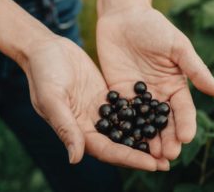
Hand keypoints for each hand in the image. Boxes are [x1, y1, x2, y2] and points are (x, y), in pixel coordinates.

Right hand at [22, 36, 167, 170]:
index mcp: (78, 130)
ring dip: (146, 137)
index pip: (107, 150)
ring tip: (170, 143)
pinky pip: (127, 108)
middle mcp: (91, 124)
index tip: (152, 164)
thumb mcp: (52, 98)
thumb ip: (65, 127)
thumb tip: (76, 159)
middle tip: (168, 162)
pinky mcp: (107, 96)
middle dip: (143, 154)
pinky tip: (159, 117)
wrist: (47, 50)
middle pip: (120, 144)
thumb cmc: (44, 73)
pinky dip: (142, 115)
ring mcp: (100, 111)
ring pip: (127, 128)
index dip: (129, 158)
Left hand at [97, 5, 213, 159]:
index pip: (183, 110)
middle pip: (164, 121)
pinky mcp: (119, 94)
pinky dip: (125, 126)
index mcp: (175, 86)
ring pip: (144, 122)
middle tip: (168, 155)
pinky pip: (123, 113)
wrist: (123, 18)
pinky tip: (126, 139)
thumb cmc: (154, 28)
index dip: (186, 124)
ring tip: (150, 155)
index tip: (187, 138)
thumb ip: (196, 70)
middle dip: (167, 138)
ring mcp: (138, 96)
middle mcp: (158, 95)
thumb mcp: (178, 47)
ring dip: (148, 138)